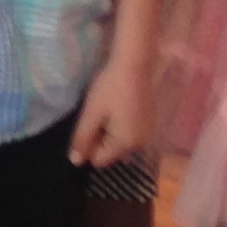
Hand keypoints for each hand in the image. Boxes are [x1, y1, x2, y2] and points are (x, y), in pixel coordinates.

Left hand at [68, 40, 153, 166]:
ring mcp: (147, 133)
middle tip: (97, 114)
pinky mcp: (150, 122)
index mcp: (126, 145)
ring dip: (110, 131)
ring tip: (107, 109)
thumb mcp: (92, 112)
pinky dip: (121, 125)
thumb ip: (83, 138)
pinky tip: (119, 106)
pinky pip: (130, 133)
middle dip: (100, 138)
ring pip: (120, 142)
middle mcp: (140, 144)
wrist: (135, 64)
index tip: (88, 123)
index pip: (100, 160)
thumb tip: (75, 162)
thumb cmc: (111, 88)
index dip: (89, 145)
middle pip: (111, 152)